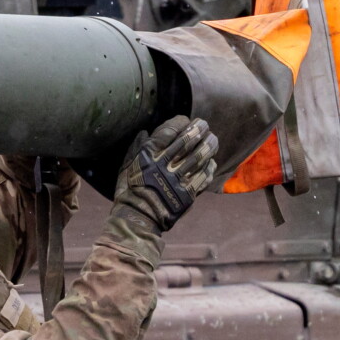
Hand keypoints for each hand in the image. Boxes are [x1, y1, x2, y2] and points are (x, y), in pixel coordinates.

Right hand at [114, 115, 218, 230]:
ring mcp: (178, 179)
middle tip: (205, 124)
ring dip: (209, 145)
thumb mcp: (126, 166)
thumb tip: (145, 132)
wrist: (138, 218)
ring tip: (213, 139)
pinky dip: (209, 167)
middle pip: (188, 140)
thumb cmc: (129, 191)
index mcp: (149, 155)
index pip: (170, 130)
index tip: (186, 121)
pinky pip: (204, 176)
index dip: (181, 122)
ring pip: (199, 156)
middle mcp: (165, 164)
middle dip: (199, 129)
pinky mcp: (188, 193)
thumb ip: (136, 148)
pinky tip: (211, 162)